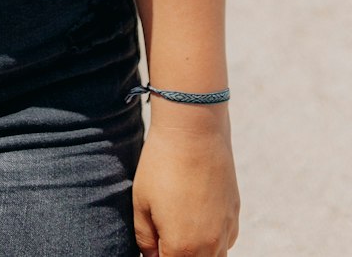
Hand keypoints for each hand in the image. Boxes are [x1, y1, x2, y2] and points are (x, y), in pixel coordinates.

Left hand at [133, 118, 239, 256]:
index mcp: (182, 248)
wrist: (194, 131)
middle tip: (164, 237)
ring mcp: (226, 231)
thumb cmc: (161, 164)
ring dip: (197, 253)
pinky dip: (213, 242)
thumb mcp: (141, 202)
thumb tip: (152, 256)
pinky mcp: (235, 215)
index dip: (158, 256)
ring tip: (180, 232)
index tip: (153, 246)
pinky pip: (226, 243)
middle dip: (177, 255)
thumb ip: (145, 238)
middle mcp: (209, 246)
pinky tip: (197, 222)